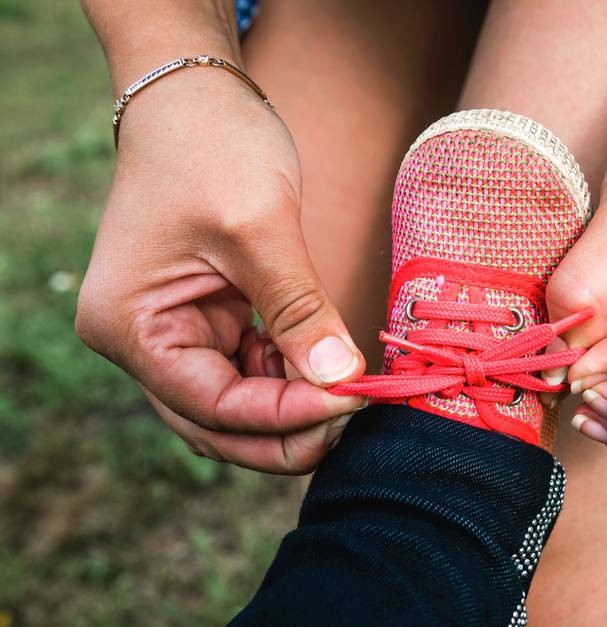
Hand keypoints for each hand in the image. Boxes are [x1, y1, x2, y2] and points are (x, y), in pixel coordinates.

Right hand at [76, 72, 365, 473]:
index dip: (287, 415)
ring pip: (236, 407)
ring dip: (293, 408)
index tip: (354, 400)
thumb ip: (298, 310)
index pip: (213, 406)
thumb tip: (341, 380)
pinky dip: (290, 378)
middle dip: (288, 430)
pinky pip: (249, 373)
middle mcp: (142, 343)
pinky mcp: (206, 322)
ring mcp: (172, 335)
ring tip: (351, 387)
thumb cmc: (212, 146)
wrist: (197, 97)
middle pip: (218, 424)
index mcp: (130, 327)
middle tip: (356, 414)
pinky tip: (328, 362)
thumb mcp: (260, 228)